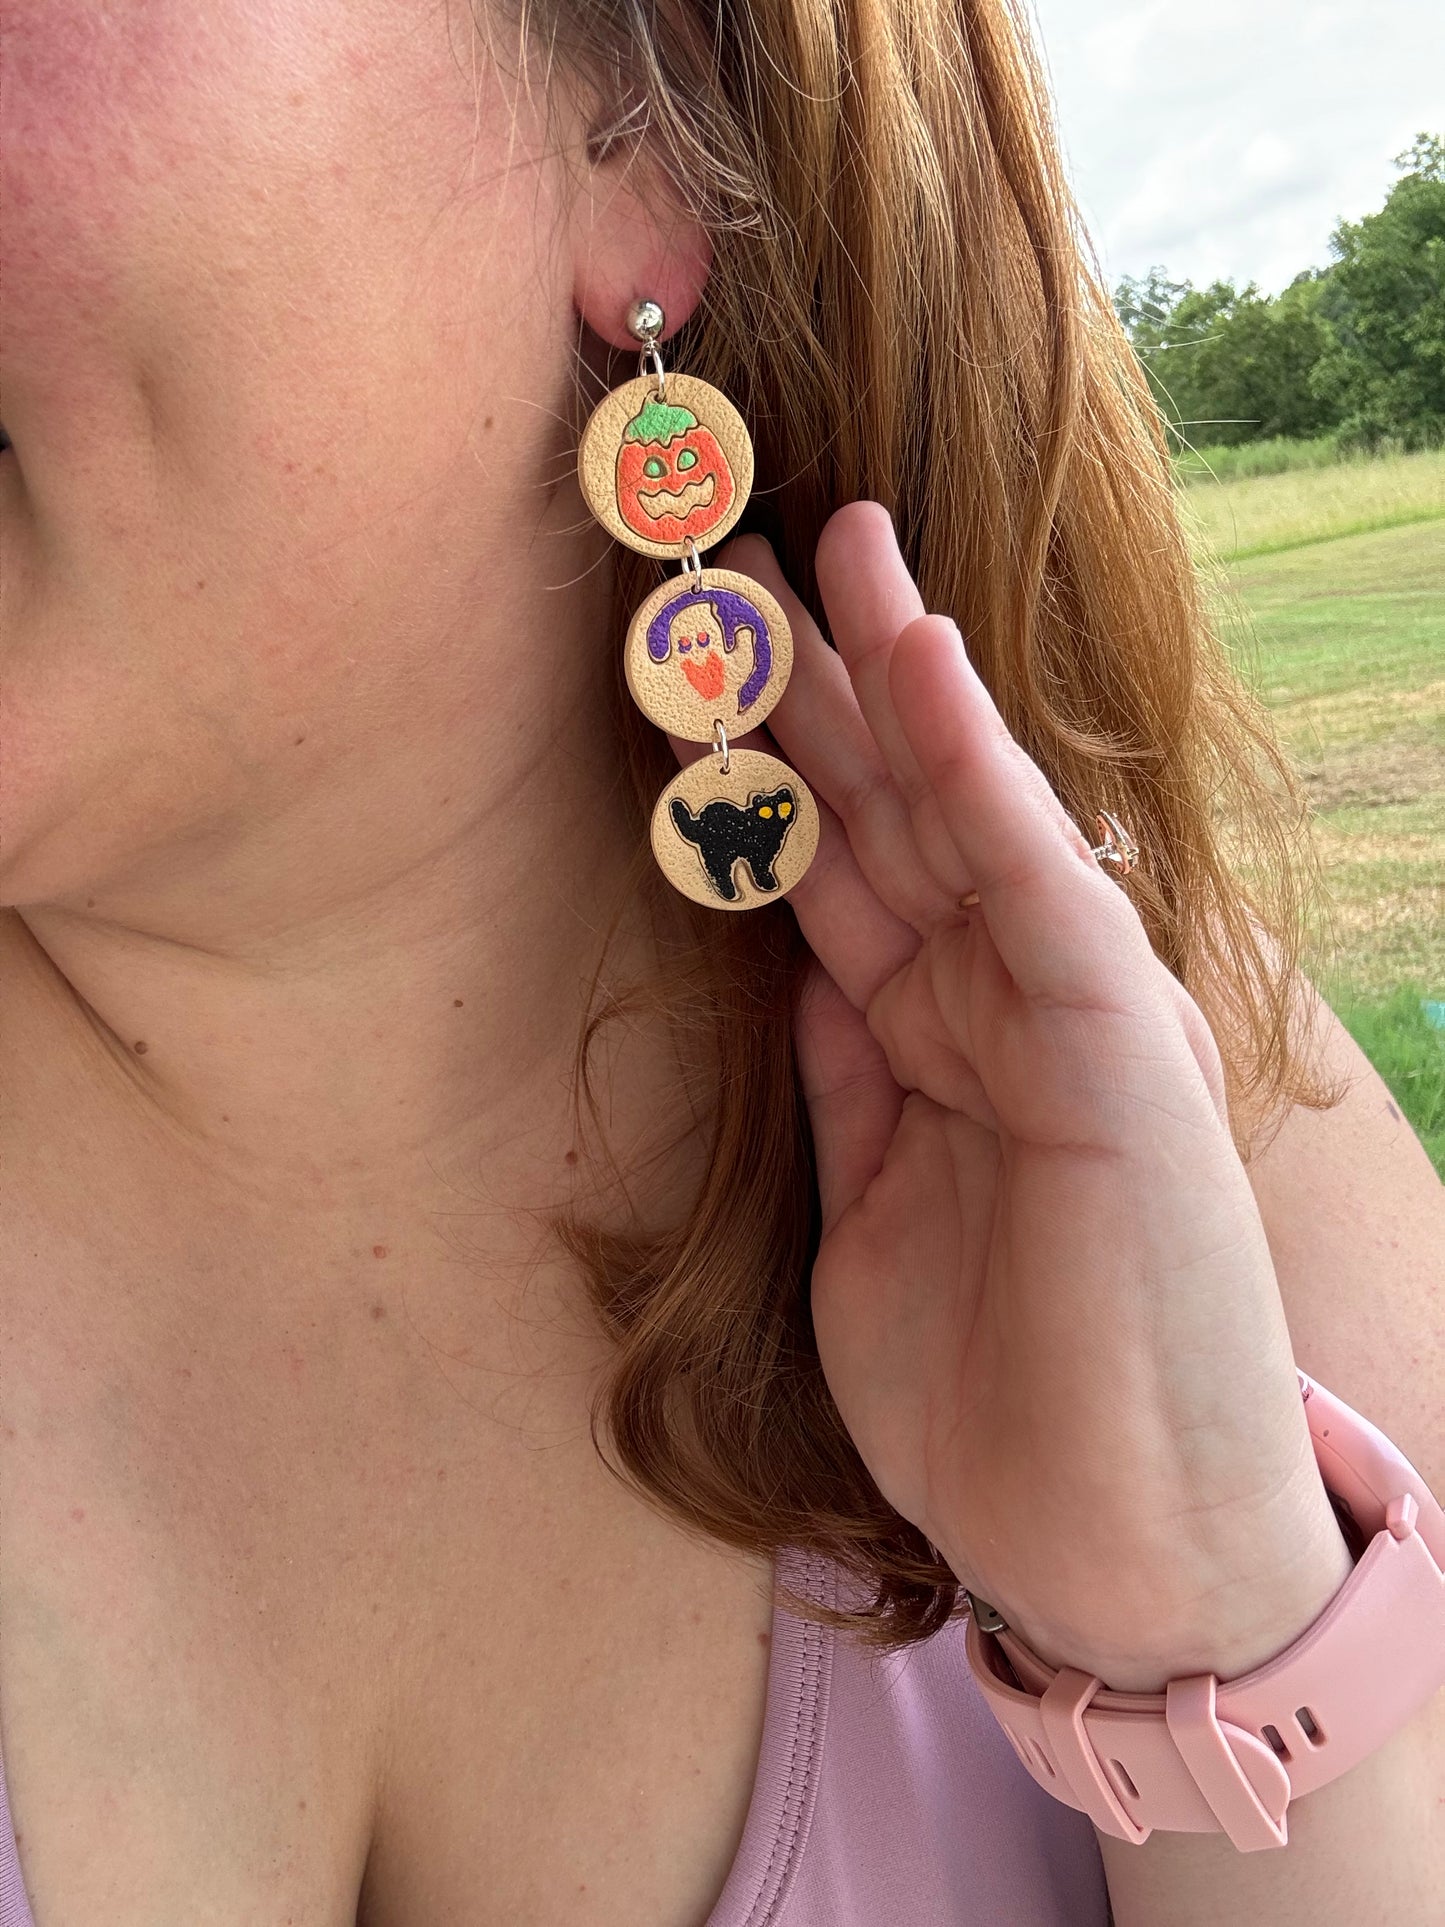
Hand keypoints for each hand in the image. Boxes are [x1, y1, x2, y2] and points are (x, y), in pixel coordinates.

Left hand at [682, 503, 1351, 1693]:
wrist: (1121, 1543)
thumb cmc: (999, 1402)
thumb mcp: (871, 1223)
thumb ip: (851, 1088)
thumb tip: (803, 980)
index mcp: (937, 1046)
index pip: (838, 876)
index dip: (756, 776)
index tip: (680, 679)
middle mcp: (999, 1004)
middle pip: (881, 817)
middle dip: (801, 694)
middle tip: (718, 567)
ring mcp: (1062, 1012)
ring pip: (953, 812)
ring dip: (879, 677)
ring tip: (811, 547)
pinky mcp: (1112, 1044)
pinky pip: (1028, 877)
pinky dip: (972, 765)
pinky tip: (915, 656)